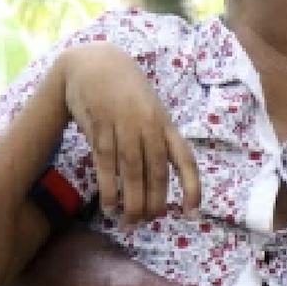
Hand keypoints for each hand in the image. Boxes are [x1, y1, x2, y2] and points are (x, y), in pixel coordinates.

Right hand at [60, 42, 200, 225]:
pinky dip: (109, 187)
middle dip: (154, 202)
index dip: (191, 187)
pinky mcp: (99, 127)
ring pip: (131, 172)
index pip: (185, 159)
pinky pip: (106, 163)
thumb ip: (158, 140)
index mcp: (166, 124)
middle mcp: (148, 127)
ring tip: (130, 222)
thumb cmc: (127, 91)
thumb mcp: (151, 110)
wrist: (94, 63)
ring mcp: (123, 126)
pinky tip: (109, 205)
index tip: (192, 212)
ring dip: (131, 201)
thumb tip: (157, 178)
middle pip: (156, 172)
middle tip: (148, 222)